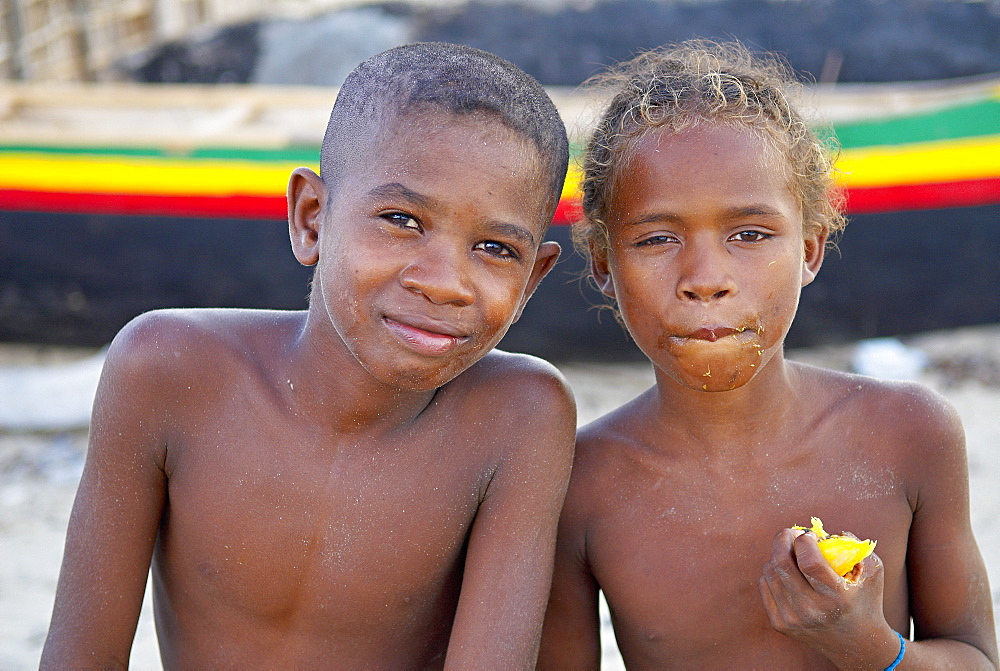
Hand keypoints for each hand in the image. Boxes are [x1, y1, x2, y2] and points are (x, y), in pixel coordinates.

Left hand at [758, 528, 900, 668]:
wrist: (857, 644)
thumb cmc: (865, 600)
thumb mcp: (871, 572)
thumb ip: (854, 546)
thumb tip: (825, 532)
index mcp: (836, 597)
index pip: (808, 561)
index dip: (804, 540)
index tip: (810, 535)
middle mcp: (811, 610)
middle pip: (782, 562)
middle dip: (783, 538)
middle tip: (791, 534)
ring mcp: (792, 618)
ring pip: (769, 571)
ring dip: (778, 555)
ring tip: (792, 555)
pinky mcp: (779, 623)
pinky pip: (764, 584)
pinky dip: (772, 572)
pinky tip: (788, 573)